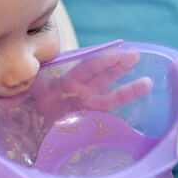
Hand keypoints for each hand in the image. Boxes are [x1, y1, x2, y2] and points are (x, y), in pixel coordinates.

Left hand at [35, 50, 152, 126]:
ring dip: (127, 83)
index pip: (89, 67)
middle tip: (133, 55)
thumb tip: (31, 73)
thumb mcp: (37, 94)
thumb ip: (36, 83)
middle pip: (103, 73)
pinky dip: (128, 98)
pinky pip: (113, 105)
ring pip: (112, 89)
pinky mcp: (97, 113)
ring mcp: (92, 100)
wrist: (40, 125)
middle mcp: (84, 87)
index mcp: (70, 79)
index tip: (116, 52)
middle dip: (117, 64)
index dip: (102, 60)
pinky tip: (144, 89)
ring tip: (145, 78)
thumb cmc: (39, 106)